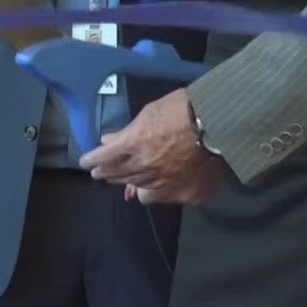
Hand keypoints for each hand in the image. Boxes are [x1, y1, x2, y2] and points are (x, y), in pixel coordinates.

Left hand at [80, 88, 223, 203]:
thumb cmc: (184, 108)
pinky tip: (160, 187)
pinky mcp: (185, 195)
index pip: (102, 159)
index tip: (86, 162)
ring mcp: (164, 186)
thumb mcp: (150, 112)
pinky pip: (164, 198)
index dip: (91, 161)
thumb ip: (128, 130)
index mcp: (132, 145)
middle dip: (108, 173)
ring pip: (139, 190)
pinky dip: (159, 192)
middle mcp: (144, 169)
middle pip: (117, 177)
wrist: (220, 122)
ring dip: (131, 182)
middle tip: (103, 171)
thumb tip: (108, 139)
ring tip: (130, 178)